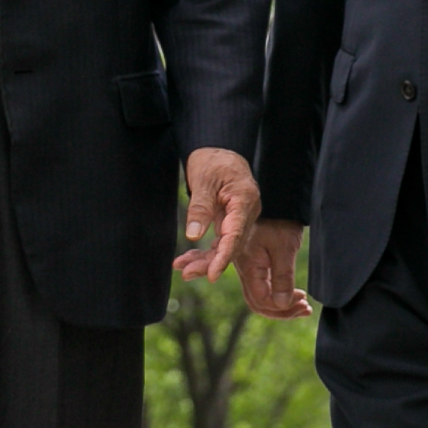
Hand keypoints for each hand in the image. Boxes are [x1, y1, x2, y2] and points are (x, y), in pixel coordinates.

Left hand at [176, 147, 258, 279]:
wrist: (218, 153)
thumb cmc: (212, 162)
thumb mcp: (203, 181)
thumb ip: (200, 208)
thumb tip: (192, 236)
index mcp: (244, 201)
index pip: (236, 234)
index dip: (224, 256)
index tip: (213, 274)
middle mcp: (246, 214)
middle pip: (230, 245)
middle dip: (209, 263)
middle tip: (187, 273)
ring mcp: (239, 220)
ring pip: (224, 247)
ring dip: (204, 260)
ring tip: (182, 268)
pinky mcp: (229, 223)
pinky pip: (218, 242)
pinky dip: (203, 252)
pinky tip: (185, 261)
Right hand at [241, 217, 311, 321]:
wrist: (274, 198)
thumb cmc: (278, 219)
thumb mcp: (284, 248)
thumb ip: (282, 277)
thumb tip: (282, 304)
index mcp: (248, 266)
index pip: (261, 300)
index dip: (282, 306)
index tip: (302, 299)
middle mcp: (244, 269)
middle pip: (258, 303)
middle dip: (282, 310)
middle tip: (305, 308)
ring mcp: (248, 267)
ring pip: (260, 297)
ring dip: (282, 305)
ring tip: (304, 305)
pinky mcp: (254, 263)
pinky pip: (263, 286)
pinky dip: (279, 294)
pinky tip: (295, 293)